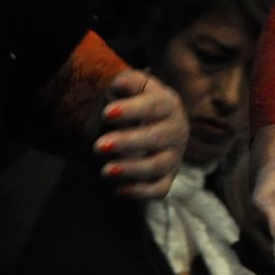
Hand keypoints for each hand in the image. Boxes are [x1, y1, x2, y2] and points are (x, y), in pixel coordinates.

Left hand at [92, 69, 187, 198]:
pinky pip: (159, 190)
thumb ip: (128, 82)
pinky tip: (118, 190)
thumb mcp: (129, 86)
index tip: (107, 114)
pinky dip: (141, 193)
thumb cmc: (130, 103)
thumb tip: (121, 84)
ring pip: (157, 166)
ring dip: (131, 170)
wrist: (136, 124)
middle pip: (156, 138)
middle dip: (127, 143)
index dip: (132, 110)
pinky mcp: (167, 178)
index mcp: (168, 103)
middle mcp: (176, 130)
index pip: (155, 106)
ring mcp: (174, 156)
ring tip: (105, 171)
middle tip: (98, 147)